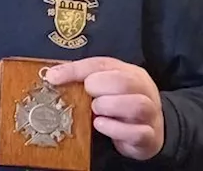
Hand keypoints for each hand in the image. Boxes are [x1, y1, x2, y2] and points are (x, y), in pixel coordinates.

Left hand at [46, 57, 163, 160]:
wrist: (148, 131)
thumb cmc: (119, 104)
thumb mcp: (102, 86)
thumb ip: (80, 78)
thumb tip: (52, 75)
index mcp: (129, 72)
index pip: (102, 64)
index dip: (76, 70)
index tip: (54, 78)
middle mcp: (143, 91)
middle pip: (125, 82)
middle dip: (99, 87)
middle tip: (87, 96)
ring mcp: (150, 114)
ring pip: (137, 105)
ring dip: (109, 107)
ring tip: (95, 112)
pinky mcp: (149, 137)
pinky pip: (138, 132)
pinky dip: (115, 129)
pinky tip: (101, 125)